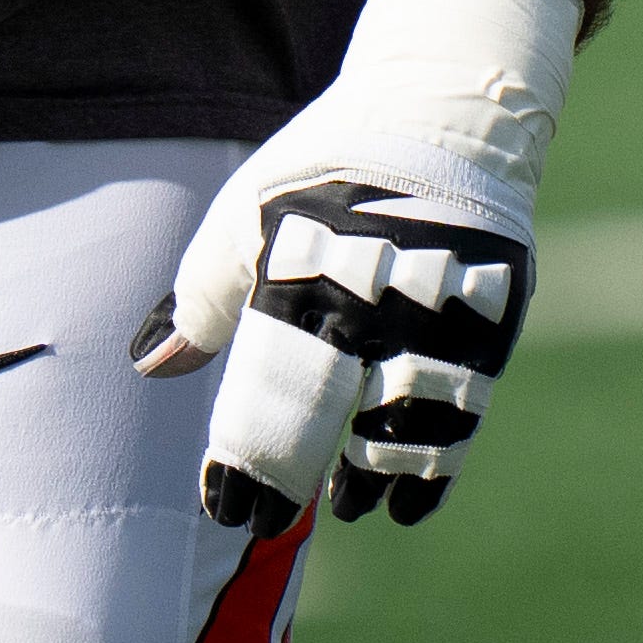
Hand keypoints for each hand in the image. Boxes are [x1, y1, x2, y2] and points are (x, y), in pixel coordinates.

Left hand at [148, 0, 584, 529]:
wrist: (447, 113)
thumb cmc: (324, 168)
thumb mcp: (246, 216)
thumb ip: (203, 298)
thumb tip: (153, 365)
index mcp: (298, 274)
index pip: (262, 393)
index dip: (242, 462)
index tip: (225, 510)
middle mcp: (367, 301)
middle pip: (322, 419)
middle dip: (287, 482)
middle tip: (265, 529)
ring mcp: (435, 314)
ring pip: (400, 429)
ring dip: (367, 479)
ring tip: (345, 505)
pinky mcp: (489, 322)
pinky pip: (462, 416)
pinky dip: (434, 466)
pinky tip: (407, 501)